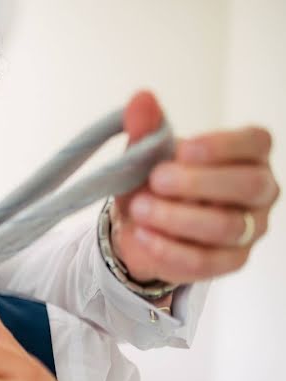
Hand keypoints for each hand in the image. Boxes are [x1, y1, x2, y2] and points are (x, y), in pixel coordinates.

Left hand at [111, 90, 278, 284]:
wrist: (142, 226)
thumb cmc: (156, 183)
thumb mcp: (146, 154)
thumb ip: (147, 128)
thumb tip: (140, 98)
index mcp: (248, 155)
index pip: (257, 143)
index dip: (223, 145)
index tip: (182, 148)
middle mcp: (260, 191)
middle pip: (249, 185)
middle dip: (198, 183)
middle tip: (156, 179)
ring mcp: (250, 230)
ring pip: (227, 226)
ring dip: (178, 218)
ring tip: (140, 208)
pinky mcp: (230, 262)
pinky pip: (206, 262)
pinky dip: (170, 249)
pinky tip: (144, 235)